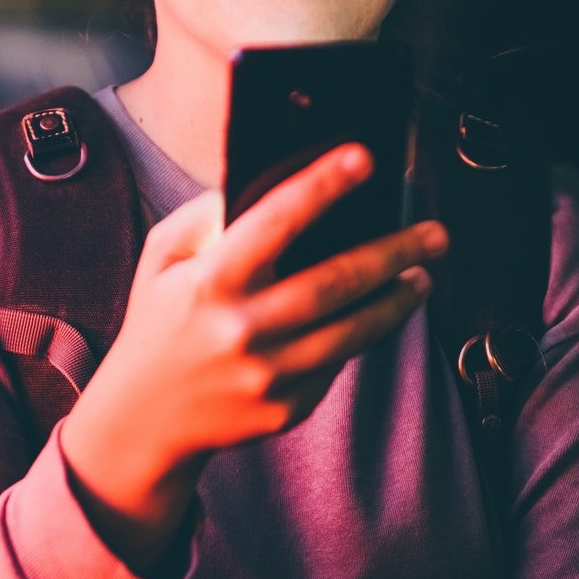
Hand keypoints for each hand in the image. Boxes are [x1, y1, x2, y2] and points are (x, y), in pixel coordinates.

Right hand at [60, 144, 447, 571]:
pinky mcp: (285, 409)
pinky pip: (337, 365)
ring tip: (422, 276)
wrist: (143, 420)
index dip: (323, 186)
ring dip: (397, 300)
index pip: (275, 221)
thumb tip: (273, 184)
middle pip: (336, 281)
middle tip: (436, 233)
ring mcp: (266, 376)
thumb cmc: (159, 322)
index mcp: (207, 282)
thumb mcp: (163, 259)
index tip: (366, 159)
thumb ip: (207, 216)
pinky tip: (374, 315)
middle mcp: (240, 330)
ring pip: (354, 331)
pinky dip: (360, 337)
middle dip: (395, 251)